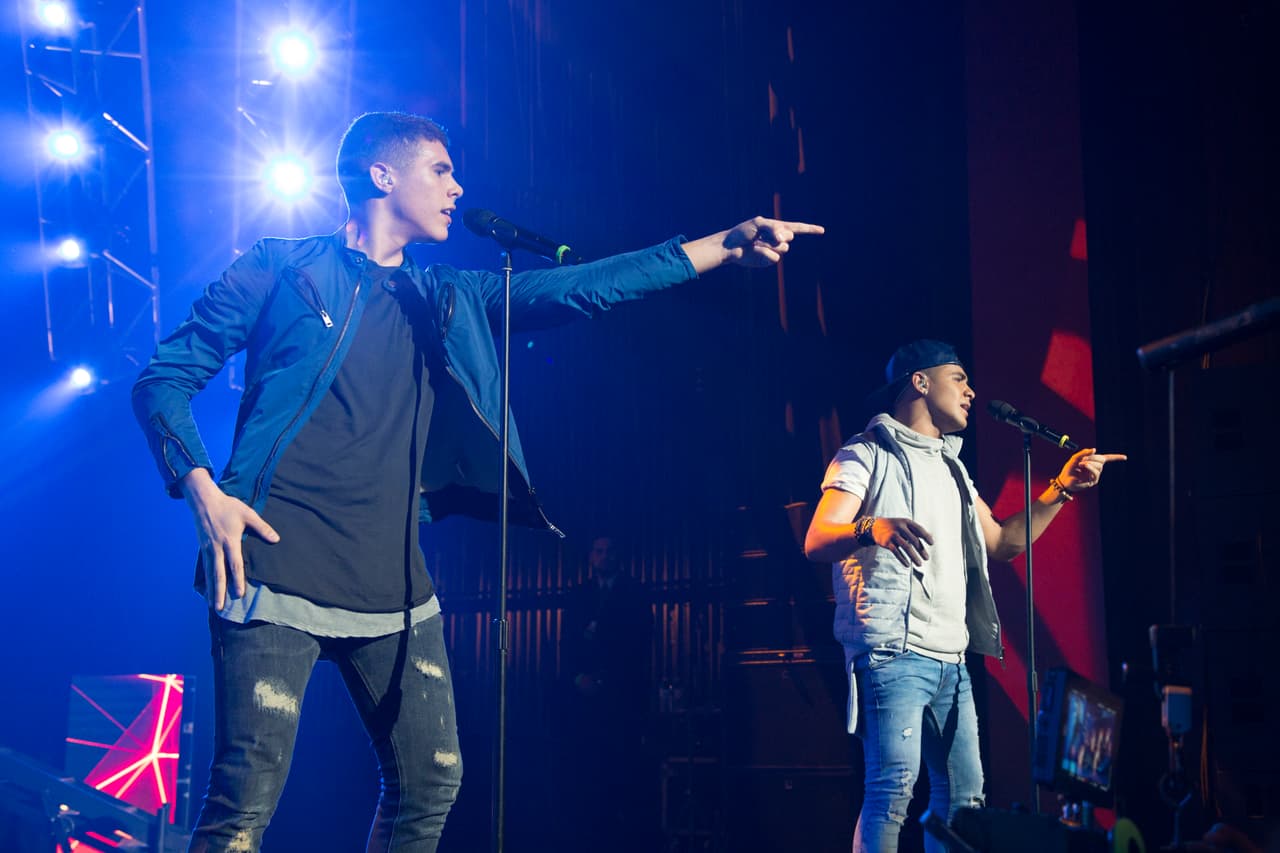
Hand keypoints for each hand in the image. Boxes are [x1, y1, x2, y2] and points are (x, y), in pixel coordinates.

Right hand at [181, 469, 279, 610]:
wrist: (205, 501)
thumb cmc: (229, 507)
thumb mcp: (248, 514)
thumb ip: (262, 527)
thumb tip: (276, 540)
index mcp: (230, 541)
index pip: (234, 564)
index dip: (237, 580)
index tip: (239, 594)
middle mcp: (217, 548)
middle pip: (218, 574)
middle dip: (220, 592)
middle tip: (220, 608)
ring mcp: (208, 549)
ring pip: (210, 574)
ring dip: (212, 590)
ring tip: (213, 605)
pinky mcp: (203, 549)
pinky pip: (204, 569)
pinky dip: (206, 581)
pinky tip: (207, 592)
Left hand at [723, 216, 824, 266]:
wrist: (730, 246)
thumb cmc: (743, 232)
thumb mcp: (758, 224)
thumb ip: (773, 229)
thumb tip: (783, 239)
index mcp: (777, 227)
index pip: (797, 228)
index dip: (810, 229)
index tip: (822, 230)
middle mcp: (777, 239)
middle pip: (789, 237)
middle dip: (778, 235)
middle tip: (764, 235)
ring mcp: (774, 250)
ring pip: (783, 248)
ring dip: (769, 245)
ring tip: (756, 243)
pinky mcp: (768, 261)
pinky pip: (774, 257)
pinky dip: (764, 253)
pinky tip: (754, 251)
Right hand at [872, 517, 933, 566]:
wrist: (875, 527)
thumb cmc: (895, 527)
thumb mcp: (905, 525)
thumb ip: (917, 531)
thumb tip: (932, 537)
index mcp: (906, 522)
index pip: (919, 529)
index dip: (926, 536)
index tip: (932, 543)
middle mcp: (900, 527)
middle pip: (913, 540)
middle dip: (921, 550)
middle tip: (927, 558)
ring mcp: (893, 535)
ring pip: (906, 547)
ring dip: (913, 557)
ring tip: (919, 564)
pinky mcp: (887, 542)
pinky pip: (896, 552)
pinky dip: (903, 559)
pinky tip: (908, 565)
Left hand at [1056, 447, 1126, 492]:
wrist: (1064, 480)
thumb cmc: (1069, 469)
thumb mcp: (1075, 458)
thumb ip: (1084, 453)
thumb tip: (1094, 449)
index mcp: (1093, 462)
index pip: (1107, 458)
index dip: (1116, 457)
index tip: (1125, 457)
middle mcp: (1096, 468)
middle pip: (1102, 459)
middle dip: (1092, 457)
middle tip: (1082, 459)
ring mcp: (1095, 475)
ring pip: (1099, 466)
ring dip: (1090, 462)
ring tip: (1081, 464)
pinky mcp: (1094, 480)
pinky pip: (1095, 472)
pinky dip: (1090, 467)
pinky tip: (1083, 466)